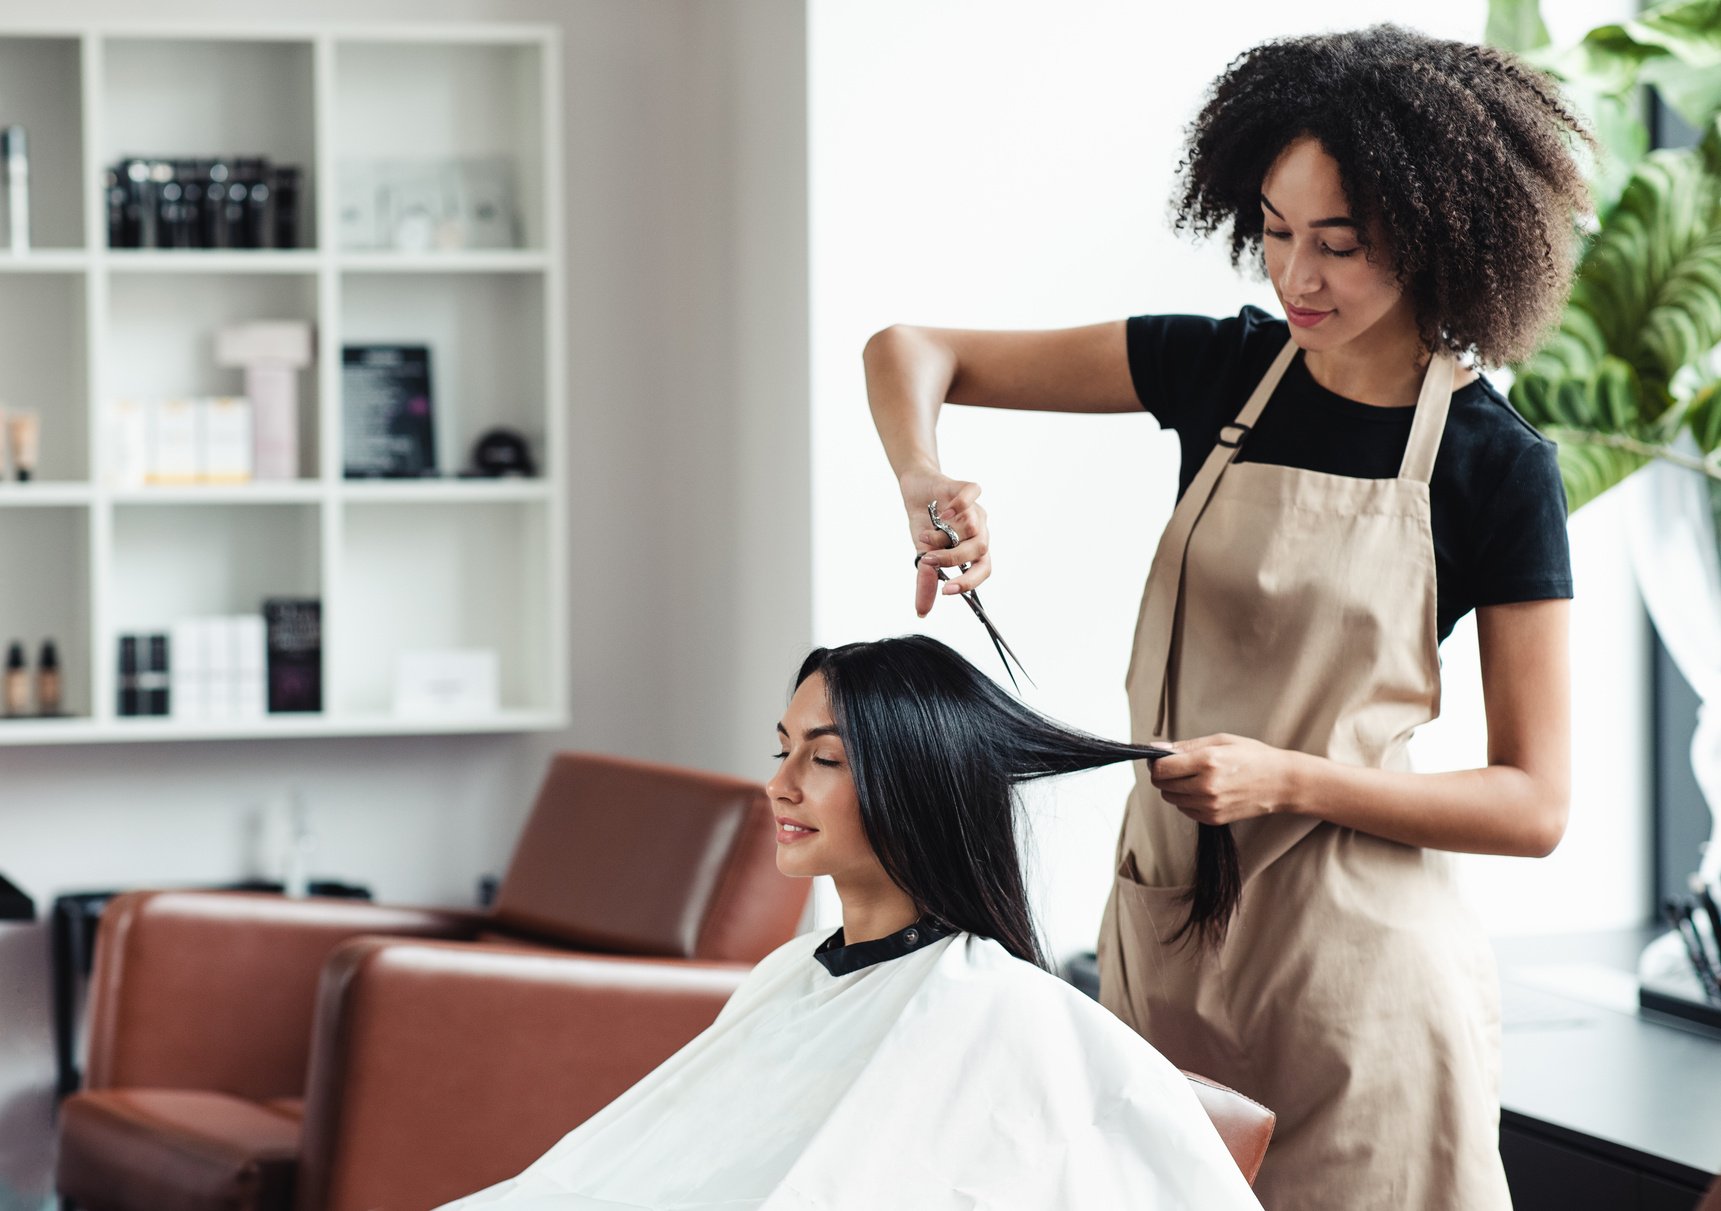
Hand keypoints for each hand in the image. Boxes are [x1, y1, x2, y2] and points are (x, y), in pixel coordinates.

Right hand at [897, 469, 991, 617]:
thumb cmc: (925, 522)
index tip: (947, 591)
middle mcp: (978, 528)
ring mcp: (973, 508)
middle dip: (953, 558)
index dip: (969, 582)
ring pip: (972, 526)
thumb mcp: (923, 554)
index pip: (983, 569)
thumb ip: (927, 580)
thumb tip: (922, 611)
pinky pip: (972, 493)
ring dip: (943, 535)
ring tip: (925, 535)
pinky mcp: (964, 488)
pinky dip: (959, 504)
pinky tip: (943, 512)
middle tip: (929, 559)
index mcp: (973, 547)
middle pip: (980, 548)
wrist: (916, 490)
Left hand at [1149, 734, 1298, 825]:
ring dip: (1174, 787)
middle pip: (1162, 785)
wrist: (1281, 783)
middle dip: (1163, 775)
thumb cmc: (1254, 757)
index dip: (1155, 762)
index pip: (1162, 768)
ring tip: (1192, 777)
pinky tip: (1201, 789)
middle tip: (1175, 766)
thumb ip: (1186, 746)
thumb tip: (1157, 748)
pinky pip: (1185, 810)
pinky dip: (1186, 800)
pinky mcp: (1214, 819)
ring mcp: (1210, 806)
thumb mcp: (1221, 741)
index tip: (1159, 758)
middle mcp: (1206, 786)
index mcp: (1207, 762)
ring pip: (1171, 799)